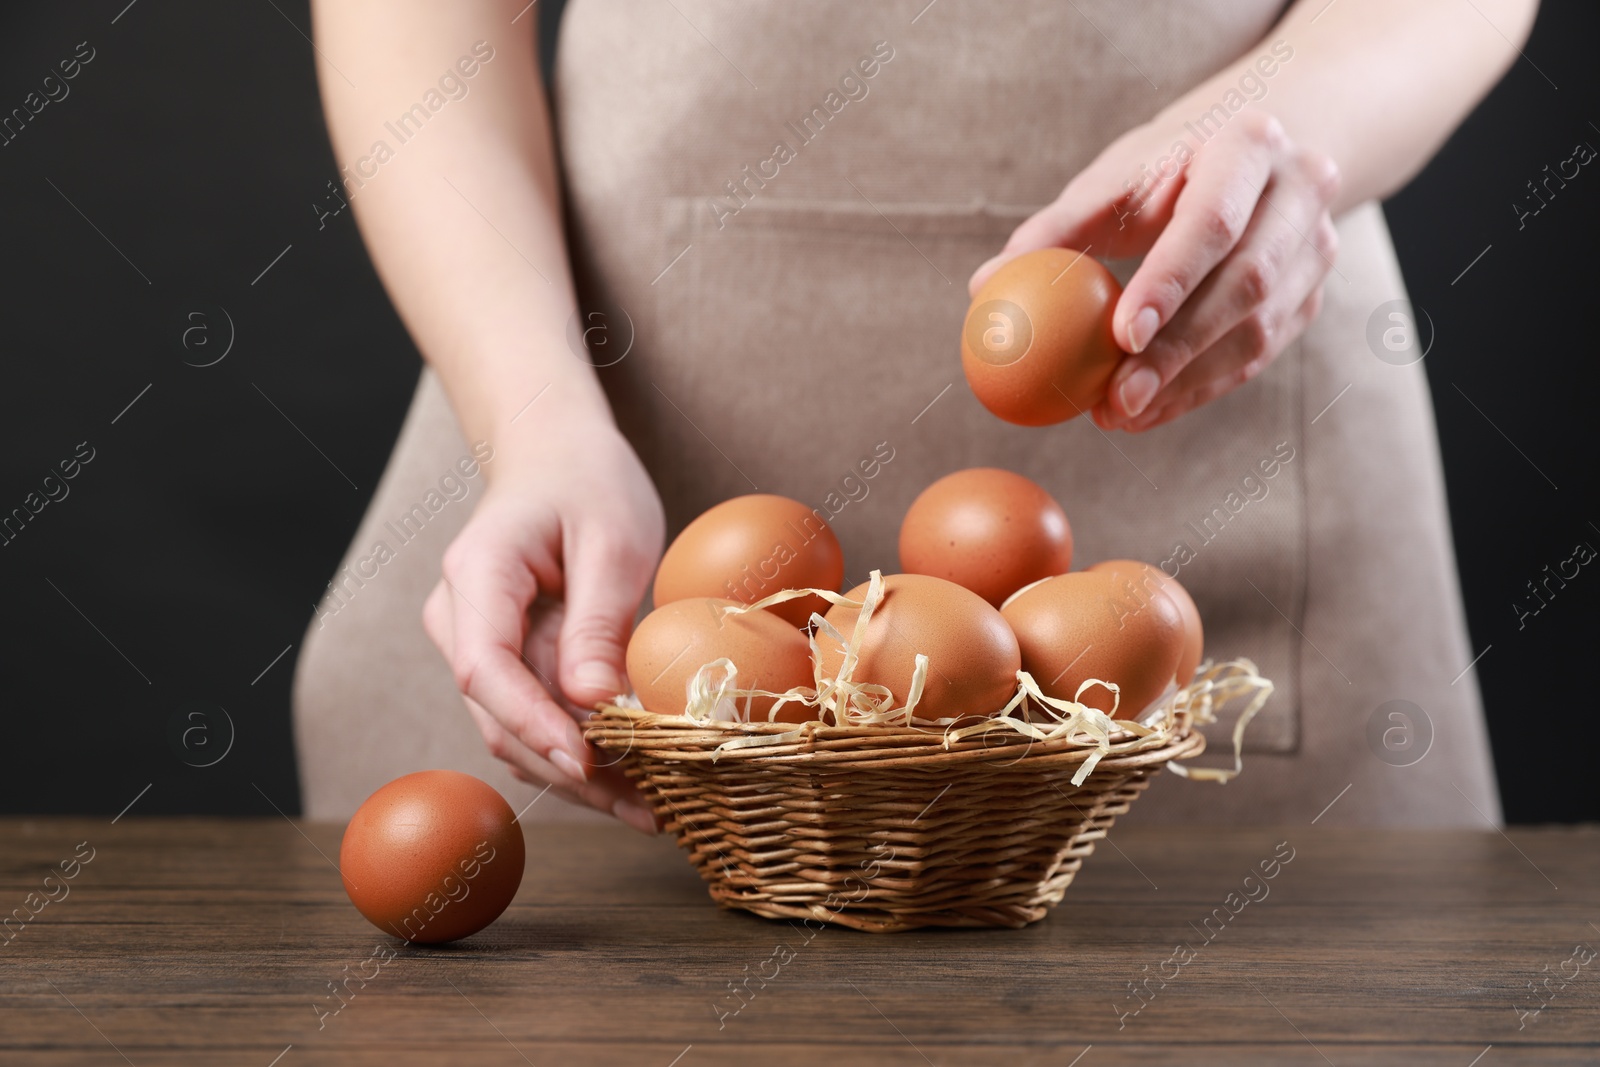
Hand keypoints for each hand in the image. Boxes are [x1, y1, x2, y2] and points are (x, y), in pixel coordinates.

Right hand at [421, 419, 664, 831]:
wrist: (557, 456)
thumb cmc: (588, 481)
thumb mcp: (613, 539)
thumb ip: (599, 621)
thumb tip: (594, 705)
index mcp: (478, 575)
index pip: (486, 669)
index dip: (533, 724)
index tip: (587, 761)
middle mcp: (460, 618)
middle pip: (500, 715)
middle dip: (571, 768)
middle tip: (647, 808)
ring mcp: (476, 644)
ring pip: (516, 730)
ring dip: (580, 775)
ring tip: (653, 808)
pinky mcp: (505, 663)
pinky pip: (536, 718)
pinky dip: (582, 752)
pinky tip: (635, 781)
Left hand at [969, 111, 1340, 431]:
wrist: (1254, 154)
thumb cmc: (1164, 167)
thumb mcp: (1114, 179)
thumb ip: (1054, 230)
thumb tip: (983, 286)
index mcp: (1249, 143)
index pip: (1212, 224)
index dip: (1170, 283)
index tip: (1120, 337)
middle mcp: (1301, 191)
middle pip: (1244, 284)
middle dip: (1177, 352)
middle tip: (1115, 400)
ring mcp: (1317, 245)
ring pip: (1260, 330)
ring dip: (1186, 383)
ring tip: (1119, 414)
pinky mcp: (1312, 293)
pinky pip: (1259, 355)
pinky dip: (1200, 388)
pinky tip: (1150, 411)